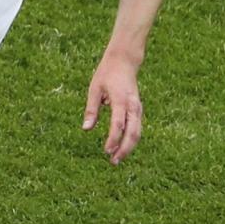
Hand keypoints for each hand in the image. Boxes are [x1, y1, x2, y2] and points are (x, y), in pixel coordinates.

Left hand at [82, 49, 143, 164]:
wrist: (124, 62)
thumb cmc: (107, 74)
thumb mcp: (94, 89)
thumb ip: (91, 110)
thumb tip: (86, 129)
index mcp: (120, 100)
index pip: (118, 124)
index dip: (113, 139)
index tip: (106, 151)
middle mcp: (132, 106)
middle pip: (133, 133)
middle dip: (124, 149)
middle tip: (113, 162)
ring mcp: (138, 109)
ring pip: (137, 133)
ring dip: (128, 148)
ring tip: (116, 159)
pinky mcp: (138, 111)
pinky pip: (137, 129)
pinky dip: (130, 140)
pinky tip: (121, 148)